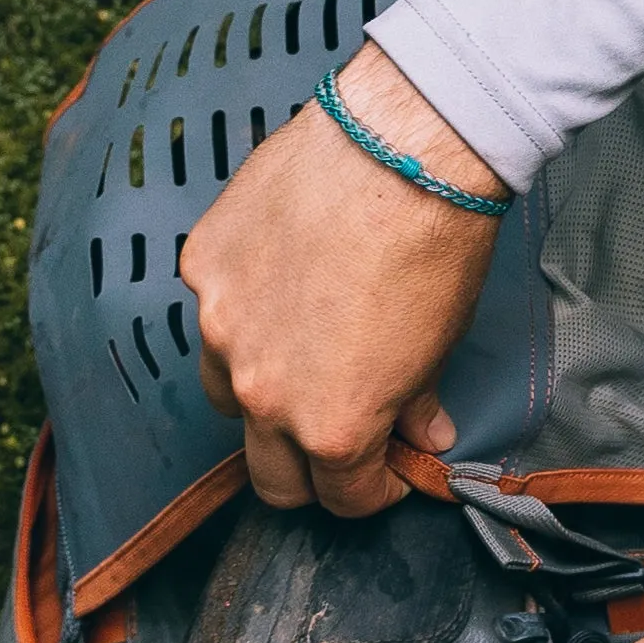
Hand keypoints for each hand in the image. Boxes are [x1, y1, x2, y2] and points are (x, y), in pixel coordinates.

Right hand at [183, 40, 501, 515]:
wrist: (402, 146)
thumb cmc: (435, 241)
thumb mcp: (441, 343)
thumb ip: (415, 402)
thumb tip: (422, 431)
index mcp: (332, 427)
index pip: (339, 496)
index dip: (371, 490)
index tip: (386, 469)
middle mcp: (263, 392)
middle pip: (268, 472)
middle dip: (308, 469)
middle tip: (340, 438)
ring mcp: (221, 327)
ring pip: (226, 393)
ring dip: (262, 391)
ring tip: (305, 353)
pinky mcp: (202, 267)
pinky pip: (215, 309)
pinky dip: (245, 308)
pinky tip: (283, 277)